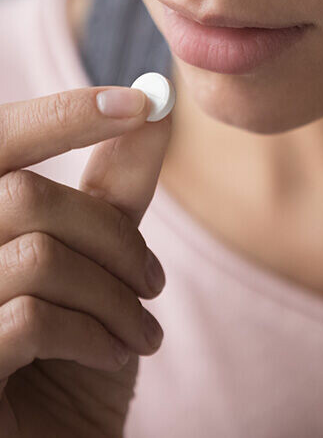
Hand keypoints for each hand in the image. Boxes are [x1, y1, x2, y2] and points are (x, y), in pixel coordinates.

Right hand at [0, 87, 170, 436]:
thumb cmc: (71, 360)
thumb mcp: (98, 268)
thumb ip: (112, 190)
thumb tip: (156, 104)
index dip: (60, 116)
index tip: (143, 101)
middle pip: (26, 197)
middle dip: (114, 238)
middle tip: (155, 285)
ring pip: (37, 256)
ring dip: (116, 296)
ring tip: (142, 332)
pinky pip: (31, 318)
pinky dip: (96, 333)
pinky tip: (116, 357)